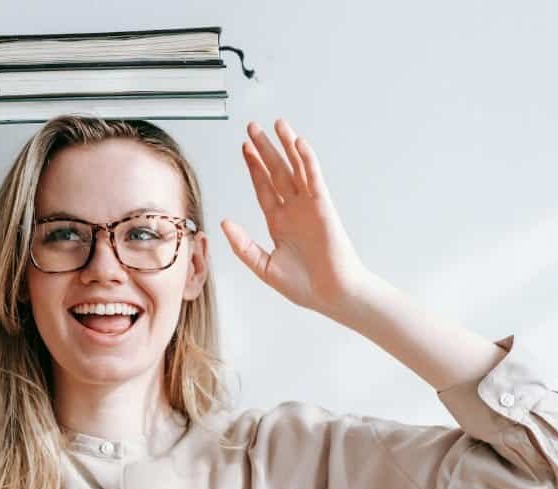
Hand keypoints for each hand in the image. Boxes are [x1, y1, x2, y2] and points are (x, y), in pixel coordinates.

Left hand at [220, 119, 370, 317]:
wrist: (332, 296)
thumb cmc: (304, 286)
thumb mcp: (264, 266)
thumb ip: (243, 245)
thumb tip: (225, 223)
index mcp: (278, 223)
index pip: (263, 188)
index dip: (253, 167)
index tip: (244, 148)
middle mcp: (293, 210)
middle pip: (276, 172)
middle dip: (264, 149)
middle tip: (252, 127)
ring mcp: (309, 207)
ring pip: (296, 169)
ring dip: (287, 146)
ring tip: (277, 124)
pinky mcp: (324, 208)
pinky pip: (314, 179)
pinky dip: (307, 161)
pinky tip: (299, 144)